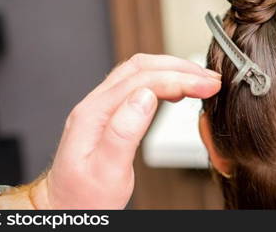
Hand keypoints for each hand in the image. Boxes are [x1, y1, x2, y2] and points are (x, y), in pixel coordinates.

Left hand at [0, 54, 220, 208]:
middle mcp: (95, 105)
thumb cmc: (83, 198)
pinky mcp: (108, 115)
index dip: (180, 78)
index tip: (208, 85)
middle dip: (180, 68)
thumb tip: (146, 96)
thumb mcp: (106, 173)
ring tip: (201, 80)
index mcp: (94, 114)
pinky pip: (137, 85)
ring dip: (173, 70)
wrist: (63, 209)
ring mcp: (100, 108)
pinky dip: (163, 81)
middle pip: (141, 67)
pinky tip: (178, 91)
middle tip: (211, 78)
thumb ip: (124, 133)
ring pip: (139, 72)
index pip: (143, 81)